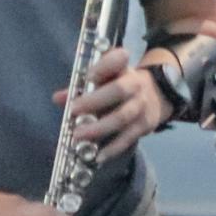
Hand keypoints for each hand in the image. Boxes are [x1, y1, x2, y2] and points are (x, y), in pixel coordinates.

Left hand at [54, 45, 170, 162]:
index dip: (103, 67)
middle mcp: (135, 85)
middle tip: (72, 110)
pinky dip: (113, 148)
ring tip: (78, 135)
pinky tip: (98, 155)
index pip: (116, 61)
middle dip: (94, 101)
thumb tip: (58, 98)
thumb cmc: (119, 83)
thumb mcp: (104, 77)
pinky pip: (129, 137)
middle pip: (117, 91)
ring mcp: (142, 106)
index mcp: (123, 68)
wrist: (157, 95)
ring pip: (121, 117)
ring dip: (99, 128)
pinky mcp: (146, 126)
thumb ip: (80, 86)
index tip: (88, 76)